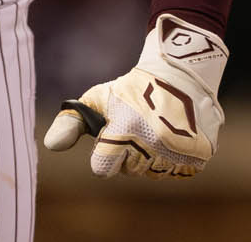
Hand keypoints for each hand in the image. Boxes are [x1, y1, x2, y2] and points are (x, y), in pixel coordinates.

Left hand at [43, 14, 227, 177]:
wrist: (180, 77)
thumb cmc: (131, 90)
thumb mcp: (97, 99)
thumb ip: (71, 124)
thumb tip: (51, 146)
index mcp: (126, 129)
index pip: (102, 168)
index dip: (103, 156)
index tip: (109, 142)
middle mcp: (155, 142)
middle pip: (129, 171)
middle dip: (127, 154)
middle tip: (136, 126)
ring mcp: (179, 150)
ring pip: (153, 173)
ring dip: (150, 157)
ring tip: (154, 128)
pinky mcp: (199, 155)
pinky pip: (176, 172)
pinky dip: (172, 159)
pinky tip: (171, 136)